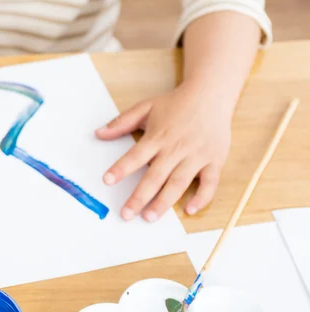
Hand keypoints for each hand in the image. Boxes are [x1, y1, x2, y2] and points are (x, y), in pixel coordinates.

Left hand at [96, 84, 232, 220]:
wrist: (211, 94)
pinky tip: (190, 210)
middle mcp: (176, 148)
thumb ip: (121, 122)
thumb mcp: (146, 107)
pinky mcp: (214, 160)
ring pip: (179, 183)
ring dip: (164, 202)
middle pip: (155, 176)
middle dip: (139, 197)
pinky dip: (202, 197)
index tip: (107, 181)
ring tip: (149, 217)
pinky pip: (210, 182)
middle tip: (126, 214)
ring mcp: (196, 156)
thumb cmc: (176, 104)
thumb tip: (98, 133)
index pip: (135, 156)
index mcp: (158, 137)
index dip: (121, 169)